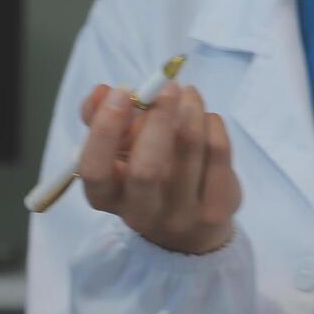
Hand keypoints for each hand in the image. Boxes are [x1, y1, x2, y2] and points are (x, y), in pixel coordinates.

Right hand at [74, 82, 240, 255]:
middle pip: (146, 169)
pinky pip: (217, 152)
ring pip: (189, 148)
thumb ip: (102, 119)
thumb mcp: (118, 150)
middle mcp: (142, 214)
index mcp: (108, 198)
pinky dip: (212, 123)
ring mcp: (181, 216)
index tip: (121, 92)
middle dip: (158, 119)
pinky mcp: (216, 210)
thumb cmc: (145, 174)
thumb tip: (102, 92)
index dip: (105, 130)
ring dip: (191, 109)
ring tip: (189, 94)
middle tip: (168, 86)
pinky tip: (207, 119)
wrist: (189, 227)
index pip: (95, 171)